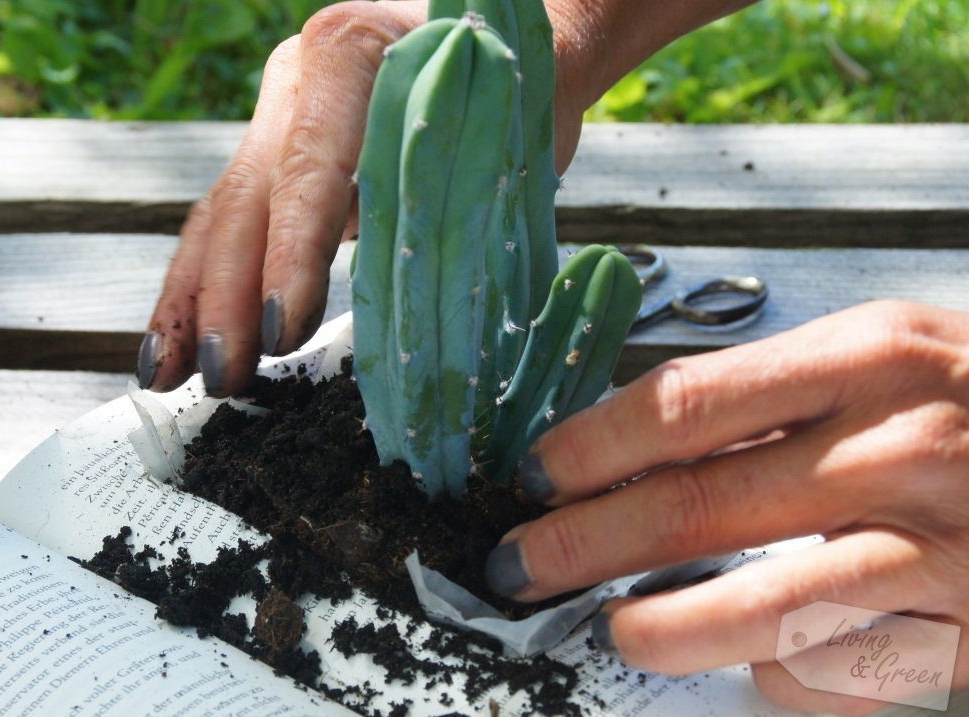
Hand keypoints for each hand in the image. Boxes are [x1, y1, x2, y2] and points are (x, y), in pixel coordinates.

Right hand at [137, 0, 612, 395]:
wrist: (496, 32)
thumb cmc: (521, 71)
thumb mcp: (519, 106)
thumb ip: (473, 174)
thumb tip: (429, 279)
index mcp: (350, 51)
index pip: (311, 167)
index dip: (291, 253)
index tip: (282, 332)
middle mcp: (294, 81)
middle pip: (246, 198)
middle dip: (224, 295)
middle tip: (220, 378)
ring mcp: (276, 119)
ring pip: (221, 215)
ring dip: (193, 299)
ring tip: (165, 375)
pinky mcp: (276, 159)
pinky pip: (231, 226)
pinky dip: (208, 287)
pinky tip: (187, 343)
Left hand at [485, 301, 968, 714]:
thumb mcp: (889, 356)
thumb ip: (773, 396)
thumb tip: (624, 443)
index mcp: (870, 357)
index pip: (685, 403)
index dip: (589, 448)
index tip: (534, 475)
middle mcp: (903, 448)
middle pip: (697, 506)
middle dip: (581, 544)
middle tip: (517, 566)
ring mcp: (945, 549)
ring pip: (764, 609)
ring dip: (665, 629)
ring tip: (616, 630)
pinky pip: (844, 673)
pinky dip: (781, 677)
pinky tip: (757, 661)